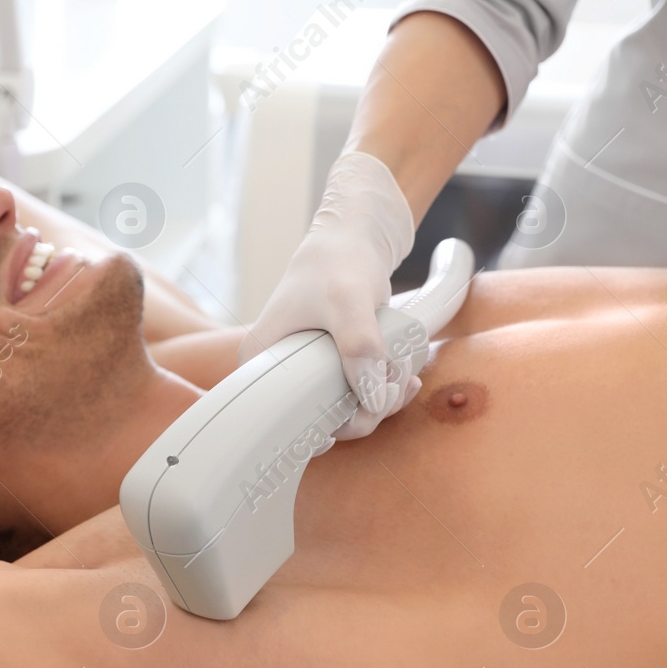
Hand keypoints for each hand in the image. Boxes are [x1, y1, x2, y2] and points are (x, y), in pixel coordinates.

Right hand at [238, 152, 422, 437]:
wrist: (356, 238)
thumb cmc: (338, 262)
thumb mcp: (347, 300)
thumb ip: (359, 345)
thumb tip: (373, 399)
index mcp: (262, 361)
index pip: (277, 423)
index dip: (320, 429)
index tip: (356, 409)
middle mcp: (279, 373)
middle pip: (320, 424)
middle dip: (365, 410)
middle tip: (391, 379)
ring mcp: (308, 374)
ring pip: (346, 413)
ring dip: (383, 398)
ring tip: (401, 366)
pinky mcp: (334, 370)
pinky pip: (360, 397)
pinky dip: (387, 390)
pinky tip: (404, 371)